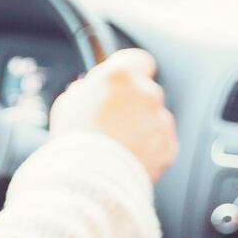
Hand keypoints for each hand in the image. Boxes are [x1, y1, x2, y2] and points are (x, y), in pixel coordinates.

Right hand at [47, 48, 177, 182]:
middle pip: (147, 91)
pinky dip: (150, 148)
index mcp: (120, 75)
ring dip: (143, 126)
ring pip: (155, 117)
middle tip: (113, 120)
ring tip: (119, 144)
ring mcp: (160, 120)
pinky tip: (129, 156)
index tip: (125, 82)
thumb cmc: (74, 139)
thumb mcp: (68, 103)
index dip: (133, 71)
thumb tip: (88, 88)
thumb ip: (87, 89)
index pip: (140, 60)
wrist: (89, 178)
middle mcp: (146, 92)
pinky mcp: (168, 145)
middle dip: (135, 103)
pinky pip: (162, 141)